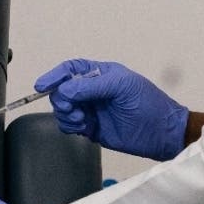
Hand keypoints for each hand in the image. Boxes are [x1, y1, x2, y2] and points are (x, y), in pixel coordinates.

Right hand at [35, 59, 187, 160]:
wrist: (162, 133)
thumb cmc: (148, 104)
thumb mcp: (122, 87)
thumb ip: (91, 86)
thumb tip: (64, 91)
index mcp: (100, 74)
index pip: (70, 70)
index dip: (54, 76)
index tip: (41, 85)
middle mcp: (92, 91)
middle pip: (62, 90)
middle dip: (60, 99)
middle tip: (72, 109)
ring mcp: (91, 109)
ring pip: (63, 109)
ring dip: (65, 114)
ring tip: (80, 120)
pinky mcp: (91, 127)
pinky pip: (69, 125)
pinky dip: (69, 126)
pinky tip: (82, 128)